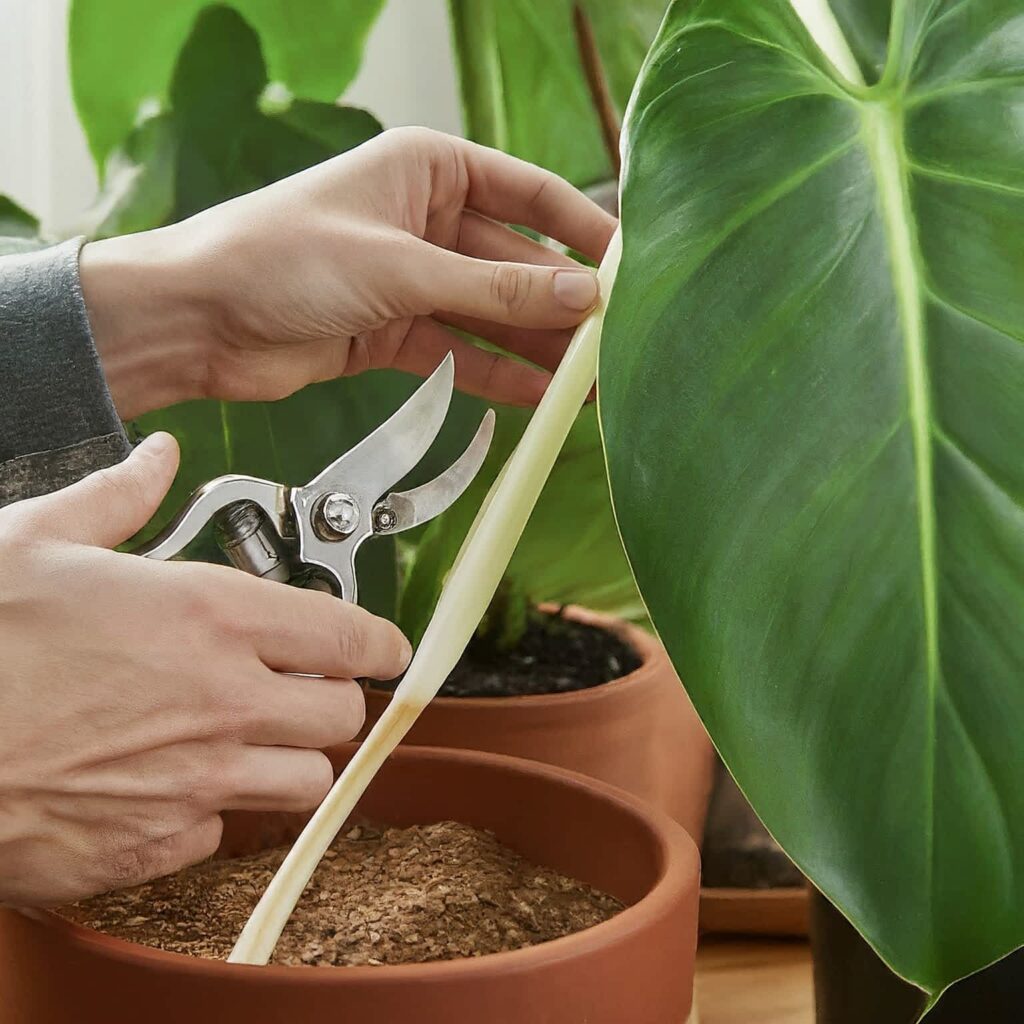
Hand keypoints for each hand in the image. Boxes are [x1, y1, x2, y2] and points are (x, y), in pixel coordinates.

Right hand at [0, 433, 409, 904]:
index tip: (386, 648)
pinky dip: (209, 811)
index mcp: (209, 615)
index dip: (380, 643)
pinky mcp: (150, 845)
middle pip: (340, 716)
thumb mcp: (35, 540)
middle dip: (330, 701)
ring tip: (248, 740)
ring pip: (304, 785)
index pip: (350, 635)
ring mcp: (193, 780)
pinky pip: (220, 833)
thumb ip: (118, 499)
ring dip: (288, 761)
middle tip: (300, 689)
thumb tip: (156, 455)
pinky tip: (167, 784)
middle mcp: (221, 701)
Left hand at [79, 127, 616, 419]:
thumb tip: (581, 297)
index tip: (630, 268)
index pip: (529, 194)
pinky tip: (540, 399)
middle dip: (563, 306)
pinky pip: (461, 353)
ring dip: (537, 350)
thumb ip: (494, 290)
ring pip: (492, 316)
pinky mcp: (395, 331)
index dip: (582, 230)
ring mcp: (411, 279)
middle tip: (614, 347)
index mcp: (428, 169)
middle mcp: (424, 219)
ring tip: (589, 385)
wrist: (196, 319)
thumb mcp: (400, 268)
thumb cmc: (280, 257)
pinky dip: (497, 376)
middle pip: (515, 264)